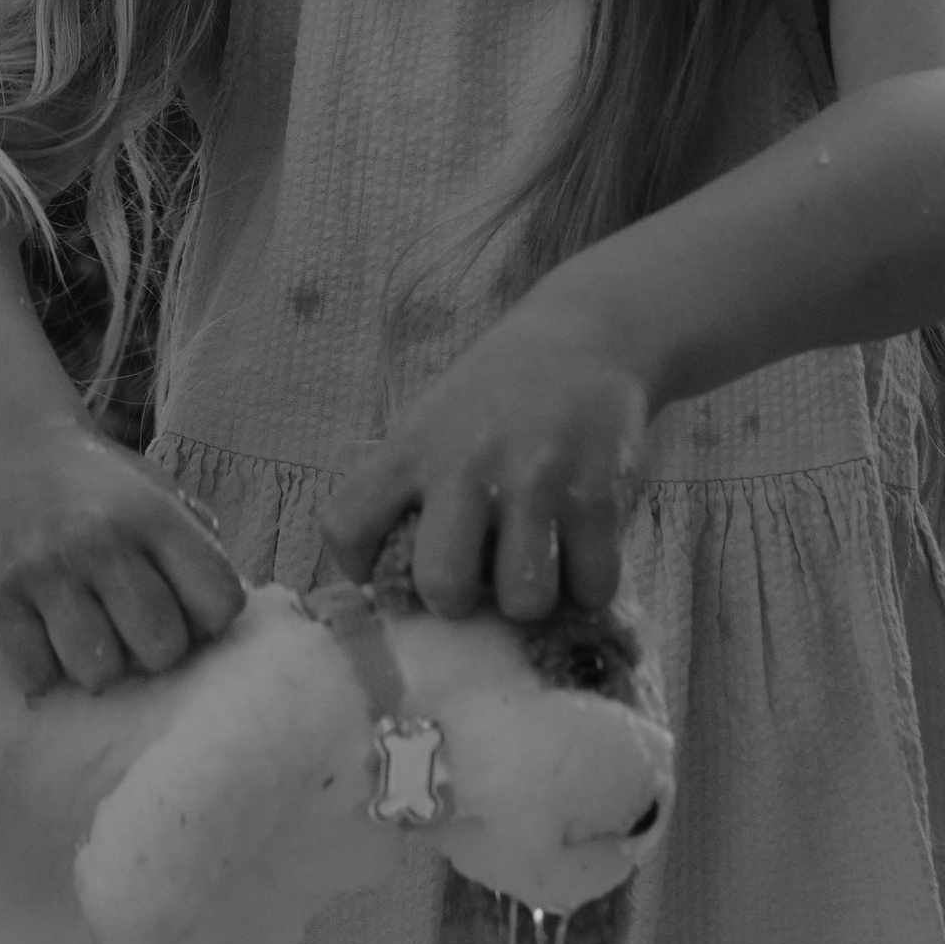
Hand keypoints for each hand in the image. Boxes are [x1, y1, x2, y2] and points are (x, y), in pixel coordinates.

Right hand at [0, 423, 245, 695]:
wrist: (9, 446)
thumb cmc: (99, 487)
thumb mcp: (159, 492)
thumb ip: (197, 547)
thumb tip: (217, 624)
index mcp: (154, 514)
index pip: (219, 604)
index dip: (207, 620)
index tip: (184, 610)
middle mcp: (102, 538)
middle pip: (160, 648)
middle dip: (152, 649)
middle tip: (130, 628)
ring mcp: (44, 566)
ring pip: (98, 672)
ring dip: (97, 665)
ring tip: (88, 634)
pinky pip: (35, 674)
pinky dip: (43, 669)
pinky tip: (44, 636)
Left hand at [316, 300, 646, 619]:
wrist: (582, 340)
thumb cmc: (493, 399)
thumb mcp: (429, 424)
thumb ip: (407, 492)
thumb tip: (392, 584)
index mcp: (410, 448)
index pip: (346, 526)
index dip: (358, 568)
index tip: (387, 572)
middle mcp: (466, 465)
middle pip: (443, 584)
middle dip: (458, 604)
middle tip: (475, 582)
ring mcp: (534, 481)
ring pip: (524, 599)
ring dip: (529, 601)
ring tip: (533, 570)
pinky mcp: (597, 495)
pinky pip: (592, 586)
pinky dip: (587, 588)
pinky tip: (579, 557)